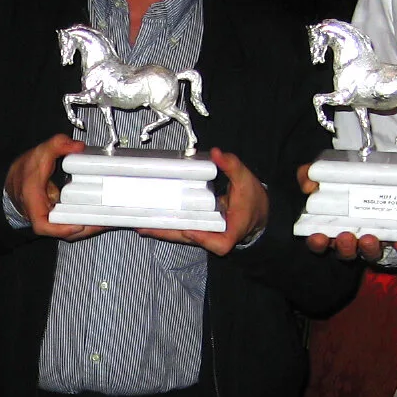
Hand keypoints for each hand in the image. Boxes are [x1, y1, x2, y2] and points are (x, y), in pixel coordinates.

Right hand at [6, 134, 100, 240]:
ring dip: (88, 226)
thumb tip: (76, 146)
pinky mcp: (58, 219)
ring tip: (107, 220)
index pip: (43, 224)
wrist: (17, 180)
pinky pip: (72, 224)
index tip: (78, 224)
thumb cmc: (25, 172)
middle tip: (103, 221)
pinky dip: (86, 221)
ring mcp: (51, 219)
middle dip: (85, 227)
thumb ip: (57, 145)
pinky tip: (100, 217)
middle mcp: (42, 215)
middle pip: (64, 230)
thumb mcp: (39, 153)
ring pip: (70, 230)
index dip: (61, 228)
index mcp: (33, 202)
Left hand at [139, 147, 265, 255]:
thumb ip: (232, 166)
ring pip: (181, 236)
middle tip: (145, 226)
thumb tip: (218, 154)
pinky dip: (165, 226)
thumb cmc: (252, 201)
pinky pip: (179, 229)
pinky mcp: (197, 230)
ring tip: (140, 224)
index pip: (218, 242)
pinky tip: (149, 221)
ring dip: (161, 230)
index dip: (203, 239)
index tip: (191, 230)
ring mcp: (204, 235)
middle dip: (167, 233)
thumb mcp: (246, 181)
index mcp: (232, 230)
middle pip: (189, 239)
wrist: (256, 213)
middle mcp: (215, 237)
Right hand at [296, 163, 396, 262]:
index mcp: (331, 227)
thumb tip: (308, 185)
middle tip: (346, 237)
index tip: (318, 237)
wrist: (379, 178)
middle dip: (344, 247)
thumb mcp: (324, 175)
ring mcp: (374, 240)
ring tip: (369, 238)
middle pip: (345, 251)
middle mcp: (352, 238)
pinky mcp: (396, 237)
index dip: (317, 243)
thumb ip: (309, 176)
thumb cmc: (346, 181)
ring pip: (369, 253)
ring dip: (368, 249)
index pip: (319, 241)